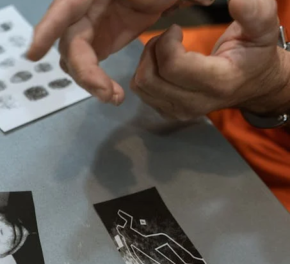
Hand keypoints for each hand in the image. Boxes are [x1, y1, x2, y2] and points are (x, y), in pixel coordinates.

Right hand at [27, 0, 213, 103]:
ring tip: (114, 97)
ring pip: (74, 56)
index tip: (33, 53)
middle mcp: (87, 5)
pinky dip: (95, 81)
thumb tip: (203, 0)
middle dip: (82, 70)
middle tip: (106, 93)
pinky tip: (114, 94)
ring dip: (88, 80)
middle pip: (69, 39)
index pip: (67, 5)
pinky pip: (87, 63)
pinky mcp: (102, 37)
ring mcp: (93, 22)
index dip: (48, 27)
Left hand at [131, 0, 287, 119]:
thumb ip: (254, 14)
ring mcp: (180, 111)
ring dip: (146, 61)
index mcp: (218, 82)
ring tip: (164, 48)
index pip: (172, 66)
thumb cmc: (256, 54)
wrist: (255, 86)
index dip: (166, 42)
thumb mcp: (263, 31)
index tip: (176, 29)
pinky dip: (146, 73)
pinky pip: (142, 92)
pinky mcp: (169, 112)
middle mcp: (195, 103)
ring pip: (141, 86)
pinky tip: (163, 62)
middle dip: (153, 50)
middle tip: (167, 37)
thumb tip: (237, 1)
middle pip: (150, 78)